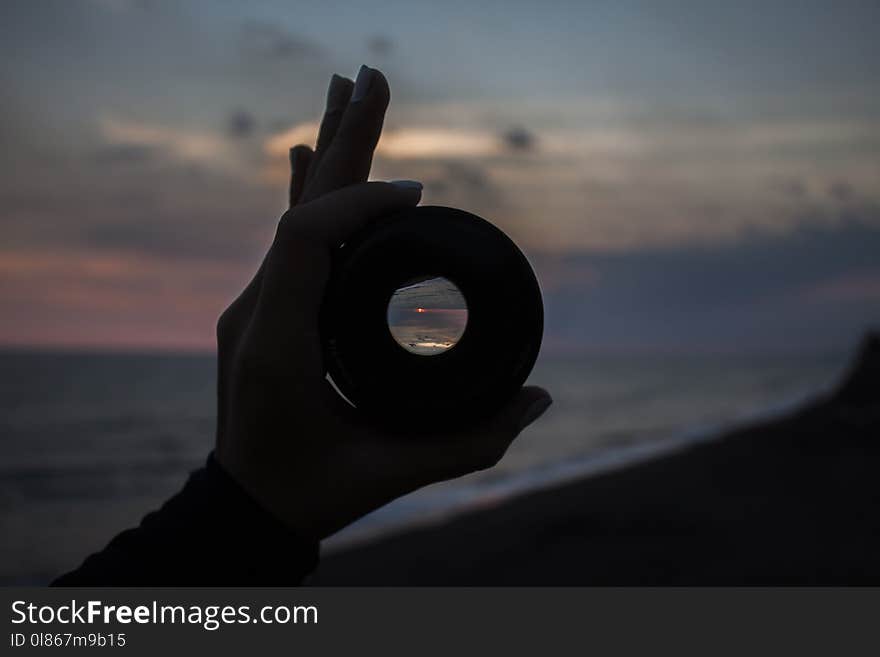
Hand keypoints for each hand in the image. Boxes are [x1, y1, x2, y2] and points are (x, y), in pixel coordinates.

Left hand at [214, 66, 551, 540]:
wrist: (245, 508)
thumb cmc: (312, 492)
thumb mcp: (392, 473)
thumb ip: (469, 441)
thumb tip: (540, 399)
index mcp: (280, 345)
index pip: (308, 239)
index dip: (361, 201)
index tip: (416, 191)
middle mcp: (258, 313)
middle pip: (301, 207)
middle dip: (345, 141)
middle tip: (372, 77)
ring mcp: (256, 307)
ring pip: (294, 213)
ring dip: (328, 153)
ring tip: (349, 92)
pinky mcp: (266, 309)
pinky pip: (291, 237)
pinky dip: (311, 192)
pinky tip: (307, 149)